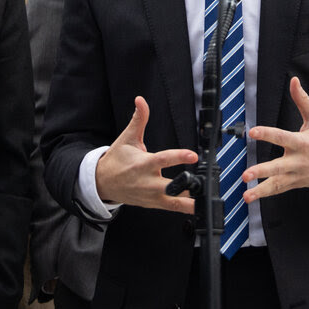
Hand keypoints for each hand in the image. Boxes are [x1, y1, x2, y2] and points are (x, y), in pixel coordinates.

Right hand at [94, 96, 196, 213]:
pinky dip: (185, 208)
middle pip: (171, 186)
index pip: (163, 159)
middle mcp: (148, 182)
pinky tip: (198, 207)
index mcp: (142, 164)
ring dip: (190, 201)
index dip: (179, 157)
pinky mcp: (153, 204)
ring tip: (205, 200)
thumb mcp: (127, 138)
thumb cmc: (116, 159)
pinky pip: (172, 208)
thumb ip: (138, 119)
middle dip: (187, 185)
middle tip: (204, 183)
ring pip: (173, 202)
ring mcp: (151, 196)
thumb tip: (140, 100)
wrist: (103, 183)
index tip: (193, 155)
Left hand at [241, 76, 308, 200]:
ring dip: (261, 190)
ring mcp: (298, 175)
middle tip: (246, 174)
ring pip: (277, 184)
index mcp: (303, 143)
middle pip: (278, 167)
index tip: (252, 132)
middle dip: (262, 171)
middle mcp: (299, 161)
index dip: (267, 134)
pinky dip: (266, 194)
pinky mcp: (297, 183)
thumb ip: (302, 100)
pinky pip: (280, 190)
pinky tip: (252, 196)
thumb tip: (294, 81)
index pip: (282, 137)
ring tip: (246, 195)